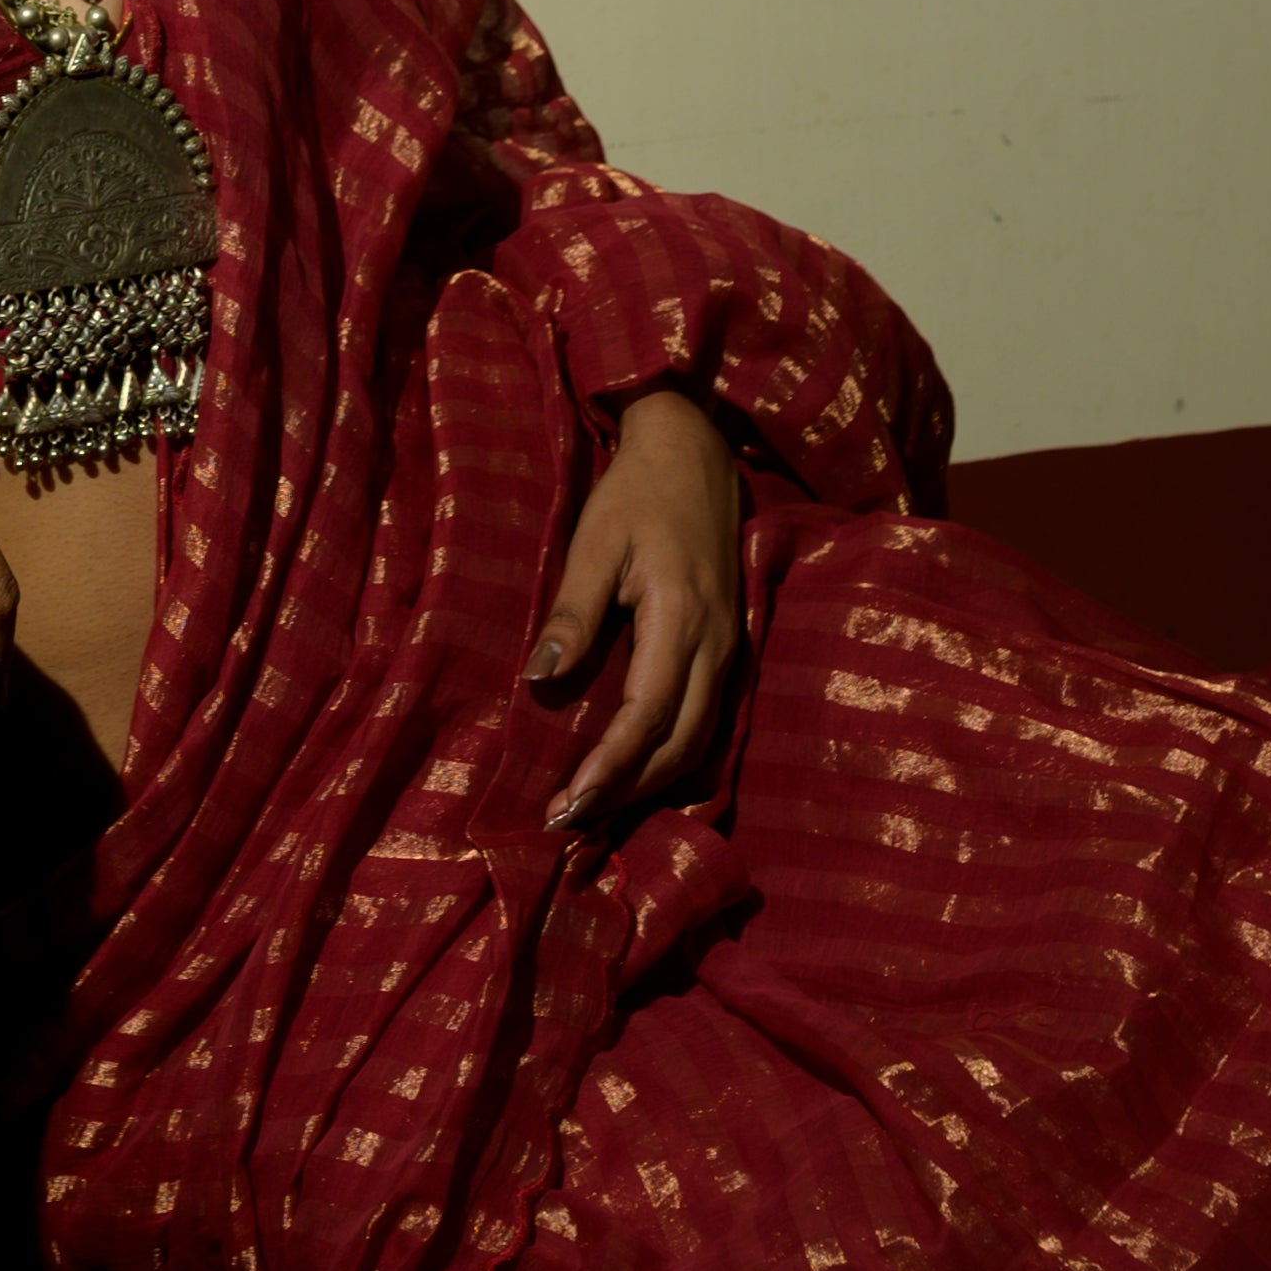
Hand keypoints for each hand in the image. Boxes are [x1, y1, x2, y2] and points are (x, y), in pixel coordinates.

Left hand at [525, 383, 745, 829]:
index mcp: (681, 619)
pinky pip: (708, 719)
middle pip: (679, 744)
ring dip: (650, 781)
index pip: (646, 716)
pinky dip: (672, 754)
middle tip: (570, 820)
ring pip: (699, 739)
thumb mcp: (593, 544)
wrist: (694, 450)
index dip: (608, 767)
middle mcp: (717, 644)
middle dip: (626, 791)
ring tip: (597, 806)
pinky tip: (637, 768)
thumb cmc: (636, 494)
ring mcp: (730, 647)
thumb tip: (539, 681)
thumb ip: (572, 614)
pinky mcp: (730, 645)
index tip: (567, 803)